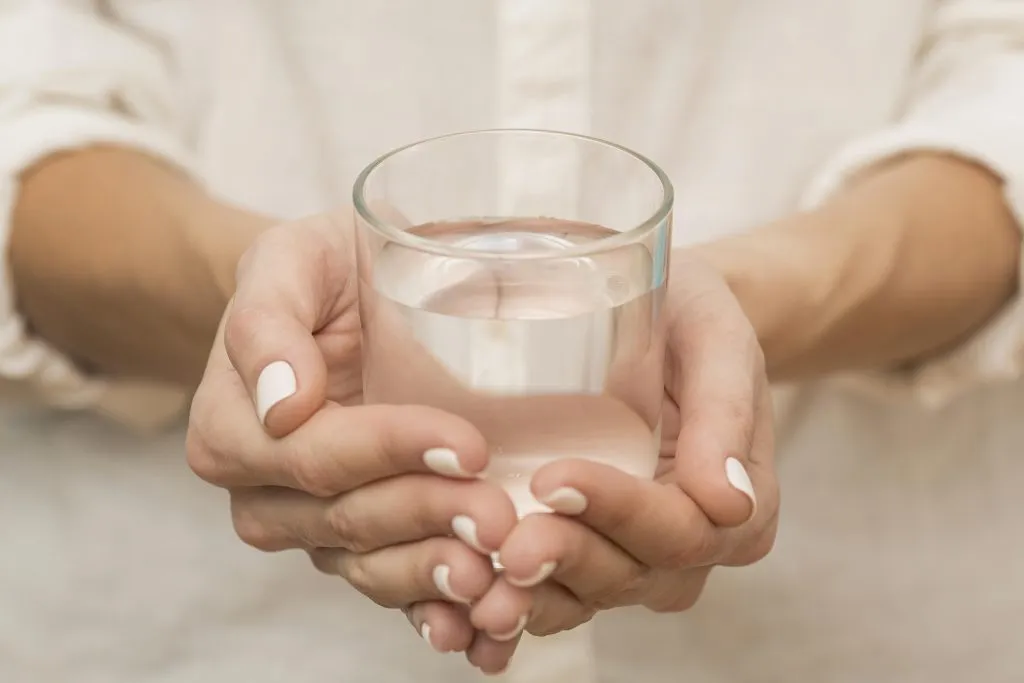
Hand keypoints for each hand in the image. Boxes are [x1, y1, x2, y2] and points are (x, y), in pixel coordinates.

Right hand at [185, 212, 527, 673]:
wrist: (345, 297)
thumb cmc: (320, 271)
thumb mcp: (290, 260)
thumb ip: (267, 321)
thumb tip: (281, 403)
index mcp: (234, 428)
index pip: (316, 455)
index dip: (391, 453)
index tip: (467, 446)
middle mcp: (266, 492)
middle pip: (349, 519)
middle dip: (427, 518)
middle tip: (498, 518)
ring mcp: (315, 527)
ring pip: (372, 565)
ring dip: (435, 577)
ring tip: (496, 580)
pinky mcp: (363, 545)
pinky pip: (393, 589)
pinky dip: (436, 612)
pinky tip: (482, 628)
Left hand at [467, 253, 777, 635]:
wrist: (657, 323)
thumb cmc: (689, 319)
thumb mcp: (716, 340)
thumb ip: (726, 410)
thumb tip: (730, 502)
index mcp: (740, 507)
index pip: (681, 529)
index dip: (619, 512)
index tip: (552, 478)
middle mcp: (691, 546)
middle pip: (633, 573)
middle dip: (568, 559)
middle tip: (507, 544)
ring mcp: (637, 558)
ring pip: (589, 596)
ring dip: (534, 596)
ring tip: (477, 579)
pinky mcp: (589, 554)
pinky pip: (557, 594)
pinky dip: (515, 602)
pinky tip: (467, 602)